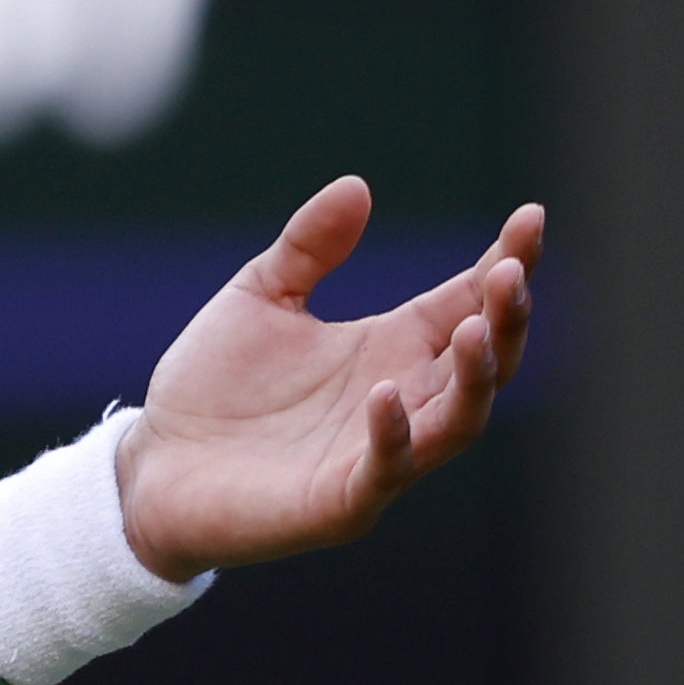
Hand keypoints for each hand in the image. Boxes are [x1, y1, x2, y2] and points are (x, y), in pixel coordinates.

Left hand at [119, 179, 539, 577]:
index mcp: (394, 347)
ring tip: (478, 327)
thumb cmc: (212, 390)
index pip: (470, 301)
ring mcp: (379, 453)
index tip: (531, 215)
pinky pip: (385, 469)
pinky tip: (387, 393)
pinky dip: (394, 434)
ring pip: (459, 419)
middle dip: (507, 316)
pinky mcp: (342, 499)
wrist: (152, 469)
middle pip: (485, 360)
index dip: (506, 261)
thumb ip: (308, 248)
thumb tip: (357, 185)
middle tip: (512, 270)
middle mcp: (404, 398)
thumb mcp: (258, 299)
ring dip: (476, 375)